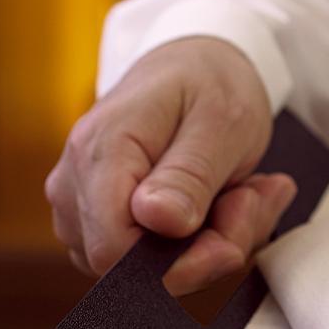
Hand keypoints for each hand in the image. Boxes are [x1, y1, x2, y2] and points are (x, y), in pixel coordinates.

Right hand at [46, 36, 296, 294]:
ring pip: (144, 266)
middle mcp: (74, 184)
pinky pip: (150, 256)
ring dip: (212, 239)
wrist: (194, 62)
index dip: (176, 264)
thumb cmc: (208, 82)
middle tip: (254, 198)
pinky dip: (202, 237)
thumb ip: (190, 173)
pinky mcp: (101, 218)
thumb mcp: (221, 120)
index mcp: (99, 151)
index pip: (114, 250)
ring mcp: (82, 205)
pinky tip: (229, 198)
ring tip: (246, 189)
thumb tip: (158, 221)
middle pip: (130, 265)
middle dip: (207, 247)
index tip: (231, 242)